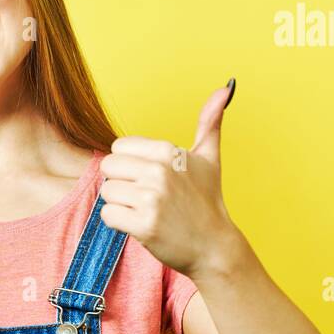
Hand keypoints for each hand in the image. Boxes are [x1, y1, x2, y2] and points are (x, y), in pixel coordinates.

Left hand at [97, 78, 239, 280]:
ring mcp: (151, 199)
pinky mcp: (143, 225)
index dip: (130, 165)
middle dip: (122, 184)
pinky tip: (141, 225)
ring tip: (145, 211)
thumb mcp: (209, 158)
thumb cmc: (207, 201)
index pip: (118, 148)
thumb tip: (226, 87)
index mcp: (168, 151)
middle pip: (108, 168)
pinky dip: (119, 223)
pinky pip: (107, 215)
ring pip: (106, 192)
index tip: (151, 179)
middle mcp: (159, 171)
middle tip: (145, 198)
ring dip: (120, 205)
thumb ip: (210, 121)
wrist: (214, 246)